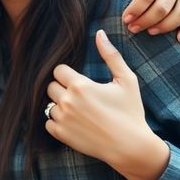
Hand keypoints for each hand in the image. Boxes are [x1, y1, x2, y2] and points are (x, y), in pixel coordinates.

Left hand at [45, 30, 168, 179]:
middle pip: (51, 86)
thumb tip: (100, 33)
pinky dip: (58, 122)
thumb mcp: (126, 81)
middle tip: (82, 98)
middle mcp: (67, 101)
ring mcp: (62, 118)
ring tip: (80, 112)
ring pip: (49, 104)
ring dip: (60, 106)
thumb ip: (111, 56)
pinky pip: (48, 122)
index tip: (81, 83)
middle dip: (63, 89)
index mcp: (80, 85)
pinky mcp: (60, 134)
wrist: (132, 146)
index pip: (58, 70)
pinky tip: (75, 123)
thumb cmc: (130, 112)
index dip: (69, 75)